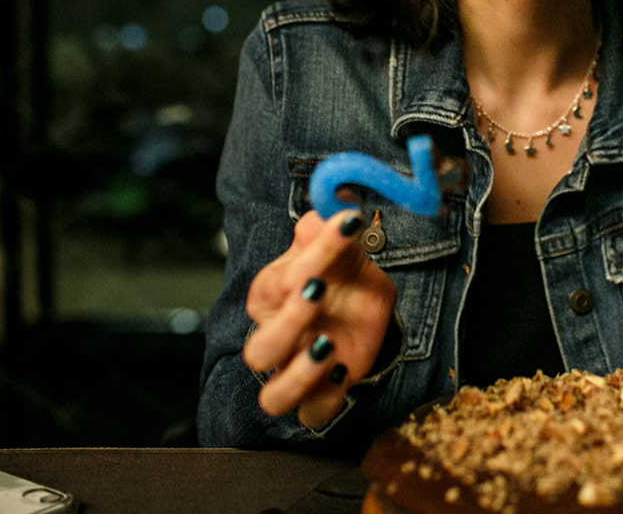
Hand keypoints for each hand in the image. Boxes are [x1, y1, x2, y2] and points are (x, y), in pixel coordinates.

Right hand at [242, 208, 396, 428]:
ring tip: (327, 346)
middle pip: (260, 350)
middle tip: (318, 288)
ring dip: (298, 375)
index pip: (280, 280)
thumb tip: (329, 207)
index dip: (314, 251)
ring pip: (273, 396)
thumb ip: (331, 232)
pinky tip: (344, 373)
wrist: (363, 307)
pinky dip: (326, 400)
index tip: (348, 223)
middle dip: (288, 321)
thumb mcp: (344, 252)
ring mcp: (296, 372)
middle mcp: (276, 338)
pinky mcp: (322, 398)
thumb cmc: (342, 276)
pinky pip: (311, 416)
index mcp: (273, 295)